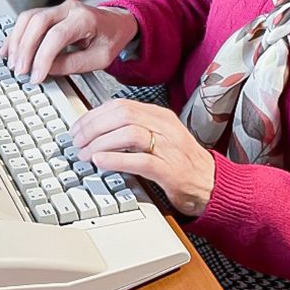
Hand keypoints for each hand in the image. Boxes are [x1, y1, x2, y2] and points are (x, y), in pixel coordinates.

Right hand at [0, 0, 137, 83]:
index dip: (43, 57)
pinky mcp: (48, 13)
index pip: (57, 35)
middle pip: (38, 22)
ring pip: (28, 18)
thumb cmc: (111, 39)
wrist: (117, 22)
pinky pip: (26, 20)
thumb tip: (46, 70)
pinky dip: (15, 36)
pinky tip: (8, 51)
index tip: (36, 76)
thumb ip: (73, 64)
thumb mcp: (100, 58)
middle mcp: (68, 8)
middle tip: (20, 71)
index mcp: (85, 18)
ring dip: (17, 41)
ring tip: (12, 64)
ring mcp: (57, 8)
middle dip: (25, 48)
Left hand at [70, 100, 214, 216]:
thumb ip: (133, 130)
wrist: (212, 184)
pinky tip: (101, 162)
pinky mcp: (171, 170)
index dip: (94, 115)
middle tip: (77, 141)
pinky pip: (141, 160)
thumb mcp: (159, 137)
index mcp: (159, 116)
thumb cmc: (182, 163)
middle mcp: (165, 127)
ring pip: (130, 133)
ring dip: (101, 143)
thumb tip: (97, 130)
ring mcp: (169, 148)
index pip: (120, 105)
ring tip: (85, 153)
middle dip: (93, 127)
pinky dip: (116, 160)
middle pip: (122, 115)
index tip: (78, 128)